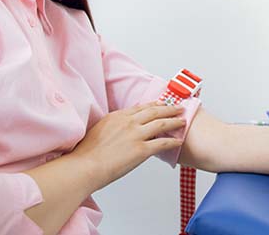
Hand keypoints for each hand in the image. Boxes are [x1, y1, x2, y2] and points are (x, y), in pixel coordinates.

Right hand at [70, 102, 185, 186]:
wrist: (85, 166)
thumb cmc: (87, 154)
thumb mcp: (99, 129)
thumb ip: (112, 125)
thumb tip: (117, 128)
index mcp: (118, 116)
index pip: (141, 107)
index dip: (154, 105)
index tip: (162, 104)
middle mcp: (129, 122)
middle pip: (155, 111)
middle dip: (169, 108)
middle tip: (179, 108)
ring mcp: (136, 135)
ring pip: (162, 124)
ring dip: (175, 122)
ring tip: (183, 121)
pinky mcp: (141, 150)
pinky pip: (162, 143)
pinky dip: (173, 141)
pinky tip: (179, 141)